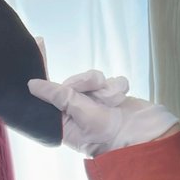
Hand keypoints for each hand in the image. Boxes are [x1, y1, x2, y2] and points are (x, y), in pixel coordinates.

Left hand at [28, 69, 178, 155]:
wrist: (146, 136)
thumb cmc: (111, 134)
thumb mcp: (81, 114)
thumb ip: (59, 96)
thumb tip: (33, 85)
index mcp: (63, 123)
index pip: (48, 94)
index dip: (43, 71)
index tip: (38, 43)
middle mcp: (76, 113)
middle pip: (70, 83)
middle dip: (82, 83)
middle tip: (91, 89)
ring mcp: (94, 104)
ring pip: (90, 79)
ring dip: (102, 87)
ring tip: (110, 101)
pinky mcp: (110, 96)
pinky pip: (109, 80)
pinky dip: (116, 87)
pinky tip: (120, 99)